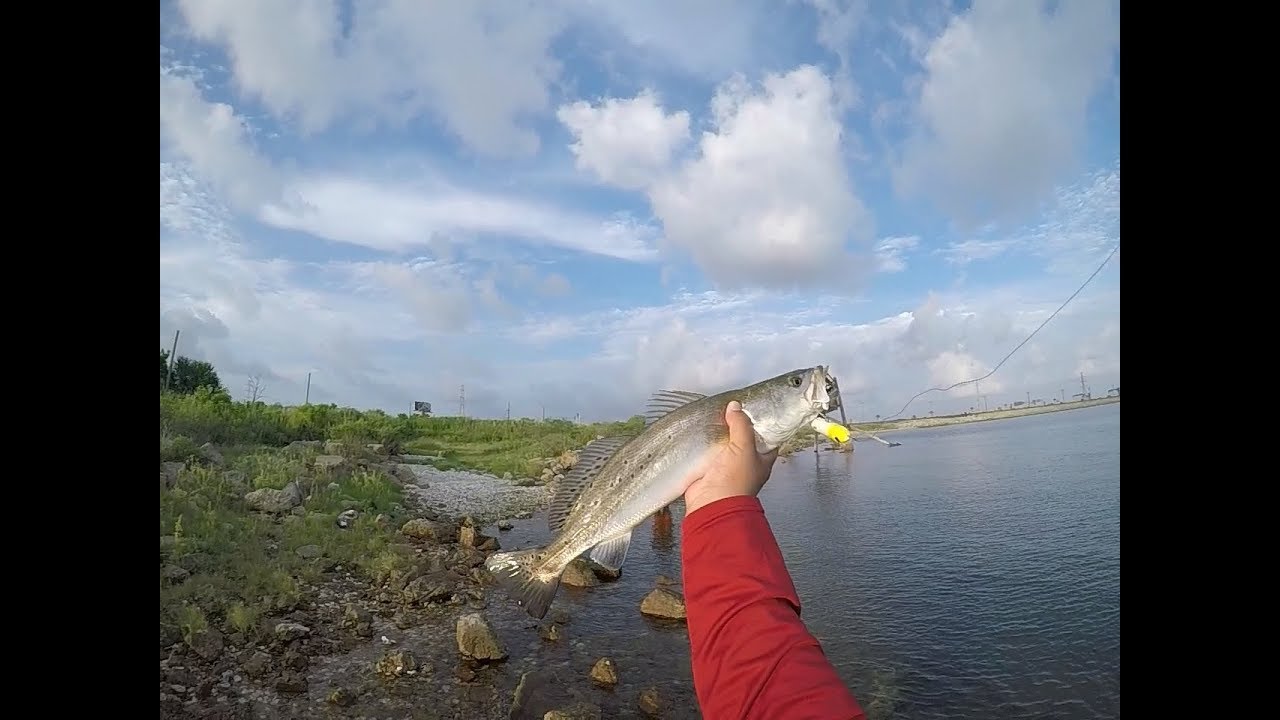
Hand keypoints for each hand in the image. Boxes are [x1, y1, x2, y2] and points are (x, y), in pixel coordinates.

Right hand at [684, 400, 779, 514]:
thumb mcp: (744, 447)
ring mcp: (726, 466)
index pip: (768, 437)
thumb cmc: (736, 480)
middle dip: (736, 425)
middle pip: (744, 438)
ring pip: (724, 444)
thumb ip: (741, 425)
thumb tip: (736, 406)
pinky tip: (700, 429)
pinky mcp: (708, 468)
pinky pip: (707, 451)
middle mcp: (746, 463)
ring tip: (713, 415)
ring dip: (718, 433)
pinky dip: (704, 442)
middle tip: (729, 408)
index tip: (754, 407)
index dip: (763, 423)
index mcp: (762, 460)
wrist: (712, 504)